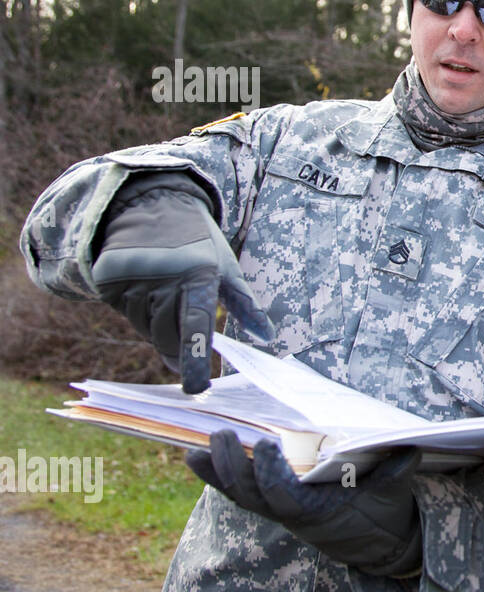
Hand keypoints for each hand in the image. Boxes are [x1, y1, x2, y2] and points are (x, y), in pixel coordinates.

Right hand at [90, 173, 274, 392]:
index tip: (197, 388)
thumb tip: (267, 337)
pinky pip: (127, 316)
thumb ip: (245, 304)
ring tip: (168, 294)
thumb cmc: (199, 240)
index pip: (196, 326)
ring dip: (160, 326)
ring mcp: (131, 280)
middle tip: (191, 344)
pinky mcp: (108, 283)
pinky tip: (148, 288)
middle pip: (168, 338)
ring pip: (147, 330)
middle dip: (179, 348)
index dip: (196, 359)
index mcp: (197, 275)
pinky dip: (141, 314)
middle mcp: (161, 279)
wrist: (153, 203)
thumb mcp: (226, 266)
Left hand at [186, 431, 423, 576]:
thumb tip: (409, 448)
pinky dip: (216, 475)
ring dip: (218, 469)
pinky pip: (238, 491)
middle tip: (222, 433)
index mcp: (315, 513)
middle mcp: (289, 513)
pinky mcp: (271, 502)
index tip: (266, 444)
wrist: (376, 543)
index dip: (270, 473)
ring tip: (201, 442)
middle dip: (232, 466)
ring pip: (238, 493)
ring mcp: (277, 509)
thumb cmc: (384, 514)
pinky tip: (196, 456)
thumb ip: (397, 473)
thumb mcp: (394, 495)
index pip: (282, 496)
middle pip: (249, 494)